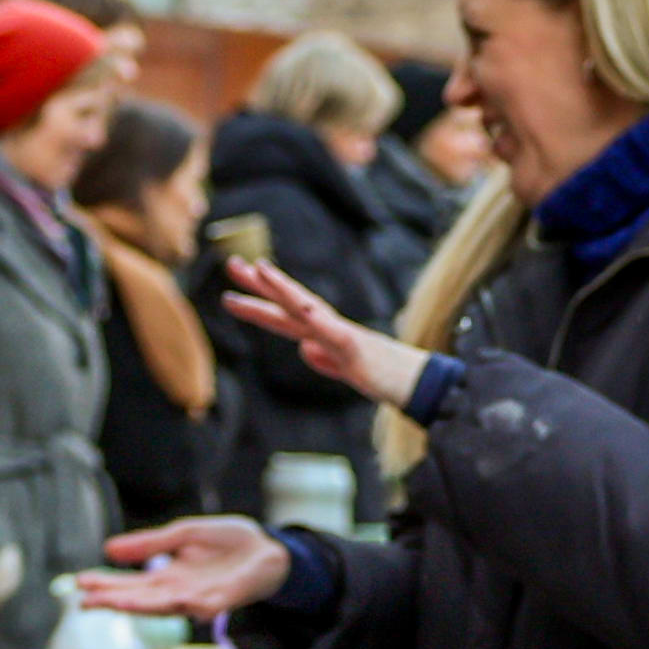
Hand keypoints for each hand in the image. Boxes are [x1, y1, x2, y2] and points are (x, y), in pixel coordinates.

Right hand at [73, 516, 293, 621]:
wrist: (269, 548)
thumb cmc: (228, 542)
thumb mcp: (183, 534)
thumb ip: (151, 544)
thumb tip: (109, 548)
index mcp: (168, 579)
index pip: (130, 585)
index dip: (105, 584)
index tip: (79, 582)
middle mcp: (179, 594)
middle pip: (140, 601)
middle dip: (113, 600)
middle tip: (85, 601)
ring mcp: (201, 599)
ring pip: (166, 607)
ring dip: (142, 606)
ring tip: (117, 602)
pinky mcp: (226, 599)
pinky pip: (206, 605)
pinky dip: (193, 605)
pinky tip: (177, 601)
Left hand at [219, 254, 409, 402]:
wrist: (417, 385)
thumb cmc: (385, 377)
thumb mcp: (346, 371)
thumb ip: (325, 359)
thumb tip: (304, 348)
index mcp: (323, 336)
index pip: (284, 314)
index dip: (258, 300)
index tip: (232, 288)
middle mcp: (328, 328)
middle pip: (288, 303)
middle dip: (259, 285)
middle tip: (231, 264)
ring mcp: (342, 335)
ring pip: (307, 307)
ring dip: (284, 288)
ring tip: (261, 269)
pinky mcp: (356, 348)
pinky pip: (334, 332)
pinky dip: (317, 319)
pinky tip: (302, 308)